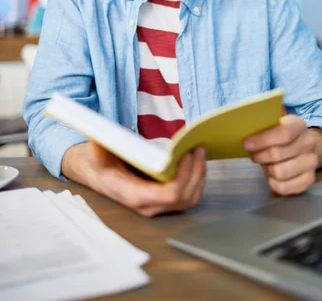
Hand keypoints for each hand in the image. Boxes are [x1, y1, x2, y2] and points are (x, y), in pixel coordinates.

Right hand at [61, 141, 206, 216]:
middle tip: (198, 146)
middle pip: (186, 197)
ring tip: (199, 150)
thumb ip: (97, 148)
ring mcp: (158, 206)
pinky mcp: (164, 200)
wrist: (96, 172)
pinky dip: (196, 178)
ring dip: (200, 174)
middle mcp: (149, 206)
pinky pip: (188, 195)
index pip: (170, 194)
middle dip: (197, 170)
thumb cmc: (99, 162)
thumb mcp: (96, 152)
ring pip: (191, 198)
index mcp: (135, 195)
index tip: (186, 153)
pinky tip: (195, 159)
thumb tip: (97, 140)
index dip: (184, 175)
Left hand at [244, 115, 321, 195]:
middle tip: (253, 154)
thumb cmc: (279, 135)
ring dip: (267, 168)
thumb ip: (261, 124)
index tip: (247, 144)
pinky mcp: (309, 179)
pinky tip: (271, 175)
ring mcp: (311, 162)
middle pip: (277, 154)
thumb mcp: (272, 124)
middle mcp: (308, 143)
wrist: (300, 146)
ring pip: (279, 172)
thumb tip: (246, 130)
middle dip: (259, 155)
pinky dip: (273, 183)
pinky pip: (284, 187)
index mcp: (298, 125)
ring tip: (264, 163)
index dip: (263, 139)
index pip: (284, 132)